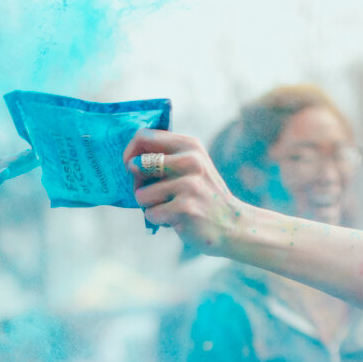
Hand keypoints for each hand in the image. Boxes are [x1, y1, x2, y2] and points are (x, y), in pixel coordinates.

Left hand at [123, 129, 251, 250]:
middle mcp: (190, 161)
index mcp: (190, 145)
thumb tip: (129, 162)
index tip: (131, 167)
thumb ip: (164, 158)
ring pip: (140, 194)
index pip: (144, 136)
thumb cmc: (203, 196)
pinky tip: (177, 219)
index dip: (130, 152)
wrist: (233, 226)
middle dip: (137, 184)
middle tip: (155, 194)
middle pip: (137, 165)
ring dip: (150, 206)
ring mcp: (189, 185)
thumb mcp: (191, 167)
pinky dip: (158, 220)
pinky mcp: (185, 208)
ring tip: (171, 207)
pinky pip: (150, 214)